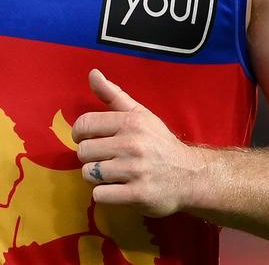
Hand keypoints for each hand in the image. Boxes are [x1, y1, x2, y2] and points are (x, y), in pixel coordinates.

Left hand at [72, 68, 202, 216]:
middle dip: (90, 157)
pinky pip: (100, 195)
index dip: (79, 134)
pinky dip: (104, 195)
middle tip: (104, 159)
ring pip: (89, 173)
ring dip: (96, 177)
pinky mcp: (137, 195)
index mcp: (130, 122)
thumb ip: (113, 95)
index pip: (84, 124)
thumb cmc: (159, 143)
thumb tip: (92, 73)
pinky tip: (117, 189)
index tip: (88, 140)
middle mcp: (132, 144)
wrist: (190, 175)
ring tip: (111, 174)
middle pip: (83, 151)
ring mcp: (135, 170)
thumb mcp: (140, 114)